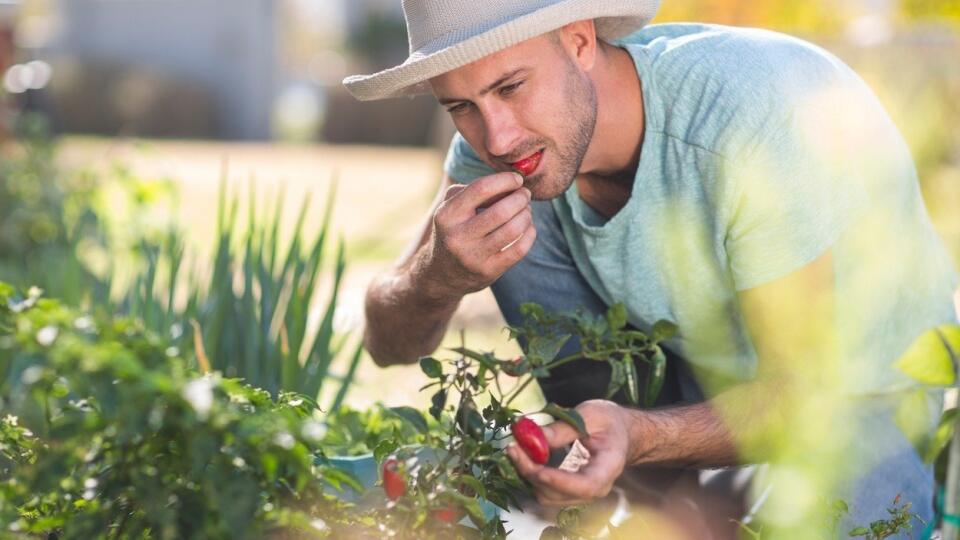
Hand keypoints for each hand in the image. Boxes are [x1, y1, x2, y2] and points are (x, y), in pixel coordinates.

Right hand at [420, 172, 534, 299]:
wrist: (442, 272)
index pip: (481, 189)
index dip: (505, 180)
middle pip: (501, 211)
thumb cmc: (453, 230)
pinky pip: (519, 249)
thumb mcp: (452, 207)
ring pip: (513, 230)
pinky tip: (528, 228)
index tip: (517, 180)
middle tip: (525, 195)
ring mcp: (473, 256)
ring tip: (527, 211)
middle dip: (520, 199)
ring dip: (526, 215)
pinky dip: (529, 234)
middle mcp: (457, 236)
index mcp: (447, 215)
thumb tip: (510, 183)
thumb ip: (474, 190)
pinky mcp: (488, 271)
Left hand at [507, 400, 634, 506]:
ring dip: (528, 475)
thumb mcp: (590, 415)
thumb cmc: (609, 421)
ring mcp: (582, 494)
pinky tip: (523, 457)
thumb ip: (562, 428)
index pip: (586, 485)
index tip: (536, 468)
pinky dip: (531, 476)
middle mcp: (597, 488)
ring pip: (548, 496)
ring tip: (516, 449)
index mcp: (609, 467)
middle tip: (514, 447)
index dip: (559, 481)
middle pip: (560, 493)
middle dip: (533, 473)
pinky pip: (545, 491)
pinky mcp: (569, 491)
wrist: (621, 433)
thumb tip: (531, 437)